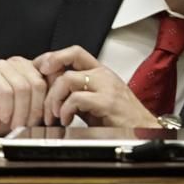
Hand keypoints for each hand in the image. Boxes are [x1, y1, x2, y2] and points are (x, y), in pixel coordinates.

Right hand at [0, 56, 47, 135]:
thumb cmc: (6, 116)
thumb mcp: (32, 106)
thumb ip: (47, 97)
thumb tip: (62, 100)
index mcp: (32, 67)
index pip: (52, 75)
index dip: (51, 99)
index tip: (49, 117)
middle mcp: (18, 63)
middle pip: (38, 84)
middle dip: (35, 110)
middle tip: (29, 124)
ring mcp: (1, 66)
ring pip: (22, 88)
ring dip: (20, 112)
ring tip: (16, 124)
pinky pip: (6, 92)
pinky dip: (7, 109)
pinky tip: (4, 117)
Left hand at [33, 45, 157, 127]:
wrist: (143, 131)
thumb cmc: (120, 120)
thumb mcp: (93, 103)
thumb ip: (75, 94)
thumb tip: (50, 94)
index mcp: (100, 72)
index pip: (74, 52)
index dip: (53, 57)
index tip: (39, 68)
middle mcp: (103, 75)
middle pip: (69, 59)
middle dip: (47, 75)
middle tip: (40, 94)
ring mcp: (106, 87)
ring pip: (68, 79)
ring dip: (53, 98)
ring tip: (54, 114)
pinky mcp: (107, 102)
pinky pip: (76, 99)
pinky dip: (65, 111)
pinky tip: (67, 120)